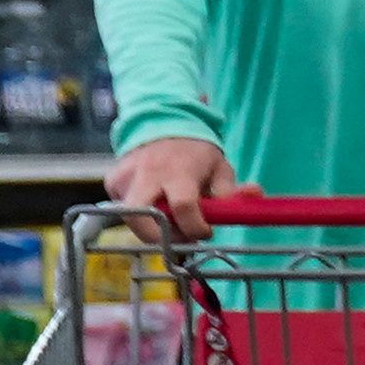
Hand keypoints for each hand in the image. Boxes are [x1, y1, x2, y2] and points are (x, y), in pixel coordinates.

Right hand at [112, 137, 227, 240]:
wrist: (164, 126)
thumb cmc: (196, 154)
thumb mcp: (221, 169)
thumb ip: (231, 191)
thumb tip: (252, 194)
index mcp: (179, 171)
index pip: (182, 206)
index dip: (195, 227)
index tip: (205, 232)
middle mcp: (147, 174)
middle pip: (140, 218)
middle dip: (158, 237)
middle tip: (178, 238)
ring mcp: (125, 177)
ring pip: (131, 217)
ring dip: (151, 228)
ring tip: (171, 221)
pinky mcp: (112, 182)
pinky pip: (123, 209)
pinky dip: (140, 216)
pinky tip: (155, 206)